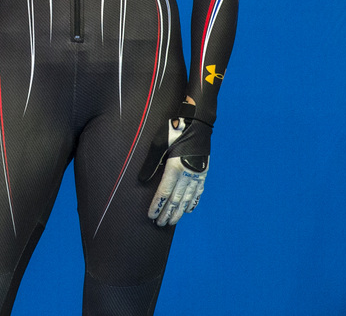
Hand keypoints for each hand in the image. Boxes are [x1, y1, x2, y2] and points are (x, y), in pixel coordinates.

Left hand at [139, 103, 210, 225]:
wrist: (198, 122)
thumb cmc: (176, 129)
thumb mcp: (159, 143)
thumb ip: (151, 163)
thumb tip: (142, 180)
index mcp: (175, 167)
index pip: (164, 193)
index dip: (157, 206)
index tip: (151, 216)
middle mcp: (188, 174)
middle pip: (176, 200)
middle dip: (167, 213)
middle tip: (159, 224)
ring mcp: (197, 174)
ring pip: (187, 198)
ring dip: (179, 212)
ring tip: (172, 222)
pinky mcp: (204, 171)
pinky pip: (198, 191)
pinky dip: (192, 202)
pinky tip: (188, 209)